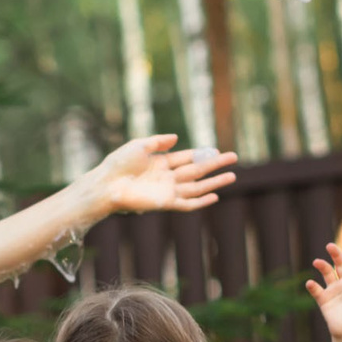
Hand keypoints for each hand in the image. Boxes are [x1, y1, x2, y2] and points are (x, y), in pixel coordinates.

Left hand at [90, 136, 236, 214]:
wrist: (107, 184)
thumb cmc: (118, 164)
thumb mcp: (139, 145)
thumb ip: (158, 141)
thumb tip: (176, 138)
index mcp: (160, 162)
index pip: (187, 157)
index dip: (202, 153)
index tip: (217, 151)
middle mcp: (167, 177)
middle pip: (197, 170)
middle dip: (215, 165)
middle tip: (234, 158)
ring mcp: (167, 190)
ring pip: (197, 186)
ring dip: (215, 182)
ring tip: (232, 176)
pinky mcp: (165, 203)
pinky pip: (187, 203)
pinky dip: (201, 201)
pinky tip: (215, 196)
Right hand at [306, 238, 341, 341]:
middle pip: (341, 264)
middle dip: (336, 254)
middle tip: (330, 246)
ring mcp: (334, 290)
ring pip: (327, 273)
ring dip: (322, 266)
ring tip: (317, 262)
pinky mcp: (324, 299)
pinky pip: (317, 290)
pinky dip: (313, 286)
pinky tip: (311, 283)